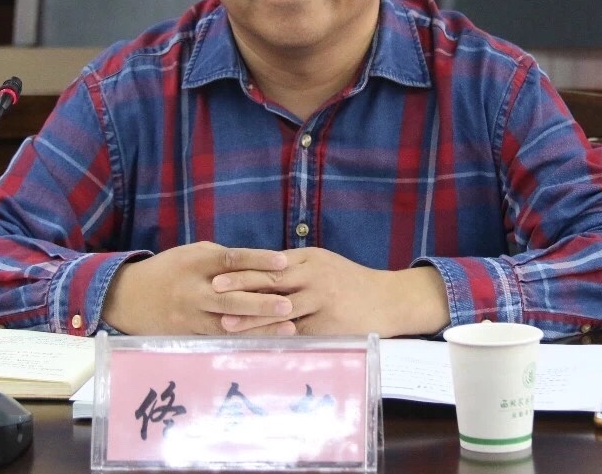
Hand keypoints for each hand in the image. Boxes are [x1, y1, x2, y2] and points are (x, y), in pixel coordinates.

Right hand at [102, 242, 297, 334]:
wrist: (128, 296)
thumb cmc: (169, 270)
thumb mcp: (192, 254)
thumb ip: (221, 259)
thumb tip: (260, 264)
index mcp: (195, 262)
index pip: (231, 259)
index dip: (258, 260)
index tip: (283, 262)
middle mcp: (193, 290)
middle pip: (231, 297)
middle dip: (262, 302)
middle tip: (289, 304)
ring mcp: (189, 316)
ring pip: (228, 324)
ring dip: (259, 327)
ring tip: (288, 328)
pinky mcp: (187, 336)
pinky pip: (219, 339)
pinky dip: (243, 341)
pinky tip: (265, 343)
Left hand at [210, 247, 450, 336]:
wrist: (388, 300)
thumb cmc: (349, 281)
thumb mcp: (322, 263)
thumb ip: (293, 266)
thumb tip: (255, 270)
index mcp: (309, 259)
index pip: (269, 262)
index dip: (242, 268)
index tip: (216, 272)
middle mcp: (314, 277)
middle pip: (271, 281)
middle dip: (240, 287)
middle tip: (213, 292)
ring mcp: (321, 302)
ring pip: (280, 309)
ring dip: (251, 317)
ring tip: (226, 323)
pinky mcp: (328, 326)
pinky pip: (297, 332)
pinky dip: (275, 336)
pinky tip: (256, 343)